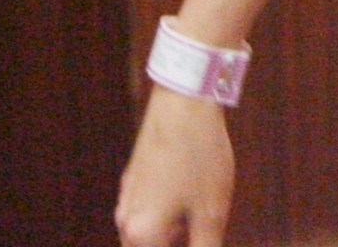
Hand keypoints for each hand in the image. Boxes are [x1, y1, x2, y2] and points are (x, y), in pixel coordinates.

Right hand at [118, 90, 236, 246]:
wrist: (182, 104)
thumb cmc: (199, 156)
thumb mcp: (211, 211)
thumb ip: (205, 246)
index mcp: (141, 234)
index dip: (190, 246)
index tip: (201, 237)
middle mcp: (125, 220)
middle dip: (178, 241)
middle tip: (202, 226)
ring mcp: (126, 198)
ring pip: (149, 233)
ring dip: (174, 233)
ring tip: (203, 210)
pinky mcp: (133, 180)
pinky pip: (149, 211)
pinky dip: (168, 214)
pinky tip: (192, 194)